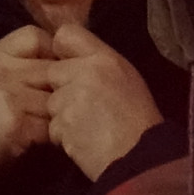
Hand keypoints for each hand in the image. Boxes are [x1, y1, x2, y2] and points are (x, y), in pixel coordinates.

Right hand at [0, 28, 57, 176]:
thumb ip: (24, 64)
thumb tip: (69, 59)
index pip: (37, 37)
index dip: (52, 54)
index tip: (53, 76)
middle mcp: (1, 70)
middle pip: (54, 69)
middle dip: (64, 89)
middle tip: (62, 106)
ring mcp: (8, 96)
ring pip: (58, 99)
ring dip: (60, 115)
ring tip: (52, 125)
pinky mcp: (16, 125)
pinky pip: (52, 125)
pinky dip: (52, 136)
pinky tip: (42, 142)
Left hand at [40, 21, 164, 178]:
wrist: (142, 159)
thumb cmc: (140, 121)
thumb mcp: (127, 79)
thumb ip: (99, 64)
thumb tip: (72, 59)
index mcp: (104, 58)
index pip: (66, 34)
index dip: (62, 51)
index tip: (69, 65)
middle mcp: (85, 72)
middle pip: (52, 71)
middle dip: (61, 89)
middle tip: (84, 107)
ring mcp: (71, 99)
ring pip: (51, 101)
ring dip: (62, 115)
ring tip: (88, 127)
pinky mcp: (63, 125)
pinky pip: (52, 127)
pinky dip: (63, 136)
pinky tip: (84, 141)